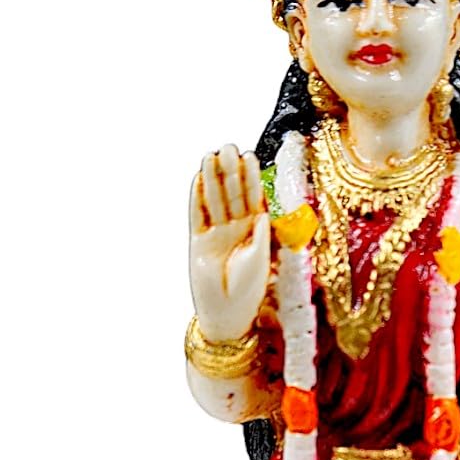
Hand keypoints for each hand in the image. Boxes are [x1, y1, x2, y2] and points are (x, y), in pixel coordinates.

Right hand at [189, 145, 270, 341]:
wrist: (225, 313)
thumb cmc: (248, 291)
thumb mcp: (259, 262)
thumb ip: (260, 237)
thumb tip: (261, 213)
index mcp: (256, 231)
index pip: (254, 198)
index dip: (252, 177)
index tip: (250, 156)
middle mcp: (237, 228)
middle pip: (234, 193)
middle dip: (231, 170)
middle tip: (229, 146)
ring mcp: (217, 232)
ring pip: (215, 199)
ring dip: (214, 177)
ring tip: (212, 154)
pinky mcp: (198, 240)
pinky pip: (197, 213)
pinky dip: (198, 196)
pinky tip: (198, 177)